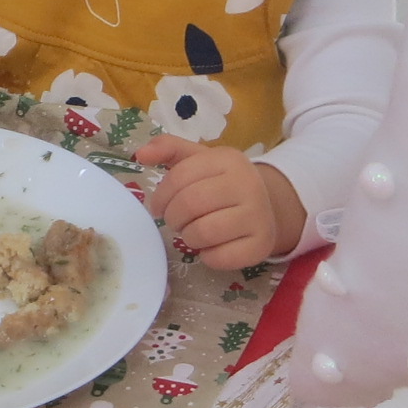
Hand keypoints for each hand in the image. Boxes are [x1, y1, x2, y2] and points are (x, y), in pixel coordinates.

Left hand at [139, 137, 304, 267]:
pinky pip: (219, 258)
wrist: (266, 206)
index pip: (180, 176)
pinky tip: (211, 247)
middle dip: (173, 218)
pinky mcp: (261, 245)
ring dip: (188, 237)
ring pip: (203, 233)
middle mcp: (247, 184)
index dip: (161, 196)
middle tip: (175, 221)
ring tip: (193, 232)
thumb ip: (168, 149)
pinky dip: (207, 256)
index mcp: (228, 159)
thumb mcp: (199, 160)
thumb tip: (141, 154)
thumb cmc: (221, 183)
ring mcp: (258, 216)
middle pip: (190, 204)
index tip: (159, 206)